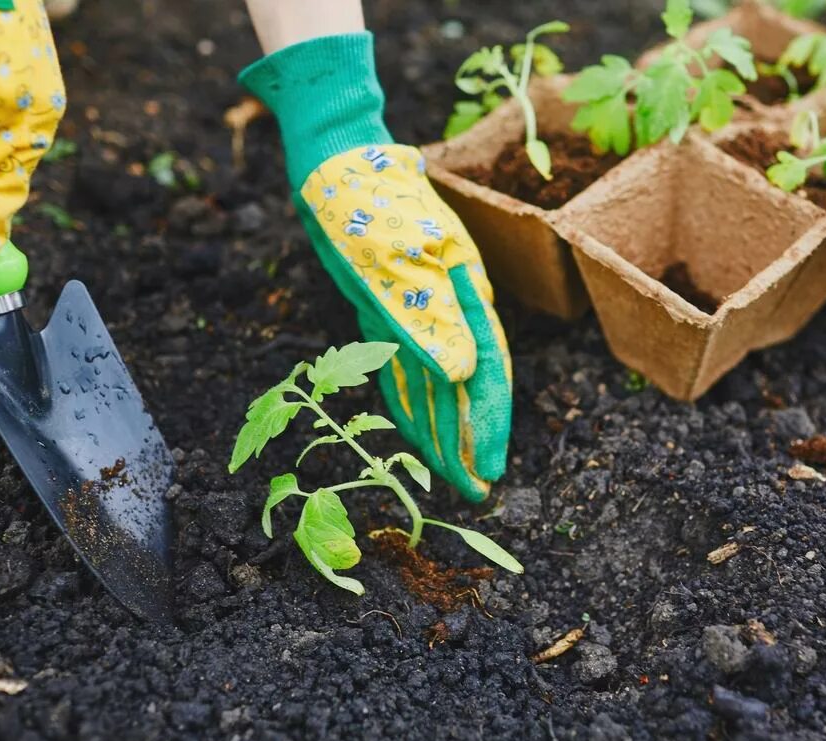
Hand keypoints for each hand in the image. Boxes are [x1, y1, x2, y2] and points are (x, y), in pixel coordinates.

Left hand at [240, 33, 511, 500]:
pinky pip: (405, 369)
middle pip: (465, 386)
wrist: (336, 164)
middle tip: (474, 491)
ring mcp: (421, 311)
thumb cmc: (369, 203)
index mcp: (465, 295)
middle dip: (469, 439)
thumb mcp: (399, 260)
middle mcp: (449, 308)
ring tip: (450, 476)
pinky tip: (414, 430)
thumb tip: (463, 378)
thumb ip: (431, 319)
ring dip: (442, 429)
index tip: (489, 470)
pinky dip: (412, 402)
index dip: (488, 425)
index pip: (486, 372)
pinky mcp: (389, 313)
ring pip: (436, 383)